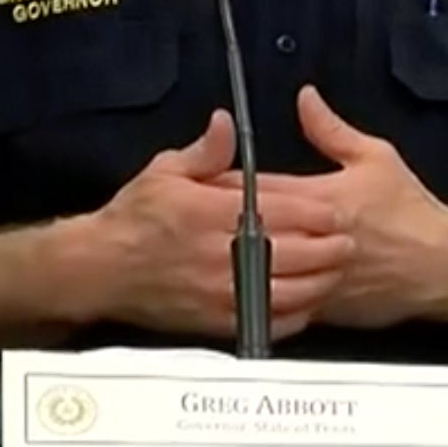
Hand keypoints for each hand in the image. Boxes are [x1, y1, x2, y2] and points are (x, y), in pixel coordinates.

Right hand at [68, 110, 352, 342]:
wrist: (97, 269)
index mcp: (212, 214)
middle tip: (350, 243)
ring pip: (286, 292)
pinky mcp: (213, 321)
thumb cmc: (133, 219)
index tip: (339, 212)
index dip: (318, 214)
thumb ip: (204, 151)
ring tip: (336, 271)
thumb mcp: (165, 172)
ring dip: (318, 283)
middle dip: (329, 249)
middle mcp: (219, 255)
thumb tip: (226, 124)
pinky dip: (291, 316)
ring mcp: (218, 292)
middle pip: (294, 255)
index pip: (282, 213)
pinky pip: (264, 323)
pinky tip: (305, 304)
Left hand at [217, 85, 447, 330]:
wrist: (442, 266)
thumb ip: (332, 130)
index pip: (255, 190)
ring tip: (203, 252)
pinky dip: (256, 292)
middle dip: (216, 223)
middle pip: (247, 230)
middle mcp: (310, 238)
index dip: (222, 186)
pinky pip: (275, 300)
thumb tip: (304, 98)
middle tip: (187, 217)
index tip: (200, 182)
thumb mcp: (377, 158)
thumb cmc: (410, 211)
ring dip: (231, 259)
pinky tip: (238, 285)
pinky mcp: (319, 305)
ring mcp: (312, 275)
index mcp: (320, 199)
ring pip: (256, 268)